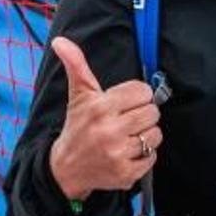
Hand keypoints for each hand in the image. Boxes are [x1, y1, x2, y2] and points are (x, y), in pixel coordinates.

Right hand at [47, 36, 161, 201]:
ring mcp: (118, 154)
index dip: (137, 95)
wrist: (66, 168)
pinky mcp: (125, 173)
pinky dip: (144, 155)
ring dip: (145, 135)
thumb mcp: (78, 95)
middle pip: (152, 112)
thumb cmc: (77, 127)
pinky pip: (152, 157)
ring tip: (128, 136)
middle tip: (127, 120)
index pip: (143, 91)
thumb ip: (76, 65)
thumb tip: (60, 41)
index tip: (126, 102)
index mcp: (100, 107)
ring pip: (155, 134)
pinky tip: (127, 152)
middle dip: (142, 114)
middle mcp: (109, 130)